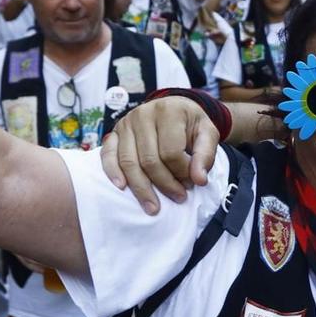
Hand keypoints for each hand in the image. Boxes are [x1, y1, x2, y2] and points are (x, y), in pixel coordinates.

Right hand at [97, 97, 218, 212]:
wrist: (173, 108)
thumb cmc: (190, 124)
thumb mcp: (207, 133)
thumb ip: (206, 155)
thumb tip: (199, 180)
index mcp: (168, 111)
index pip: (171, 152)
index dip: (182, 173)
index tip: (192, 183)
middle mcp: (143, 114)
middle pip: (149, 160)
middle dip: (165, 184)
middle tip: (178, 198)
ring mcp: (125, 123)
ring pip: (129, 162)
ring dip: (141, 188)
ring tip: (154, 207)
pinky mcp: (114, 133)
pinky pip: (108, 155)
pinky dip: (112, 172)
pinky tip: (121, 187)